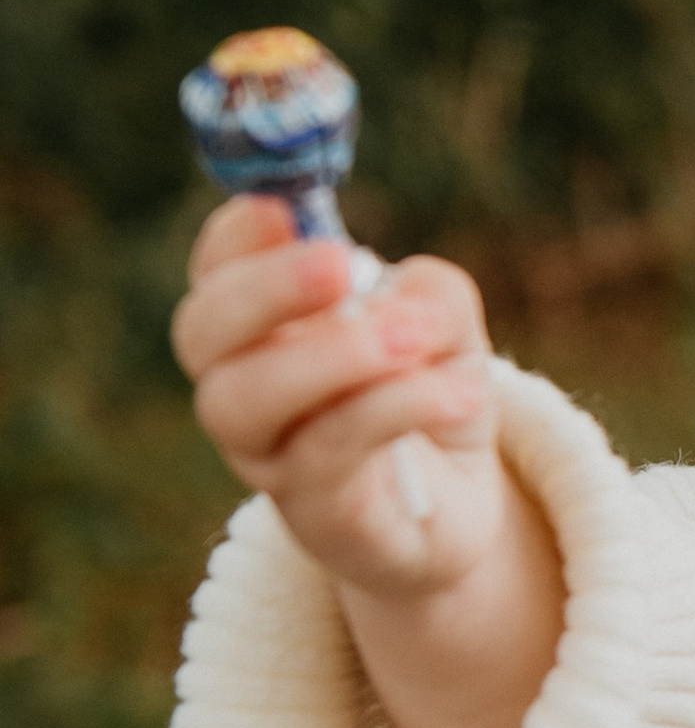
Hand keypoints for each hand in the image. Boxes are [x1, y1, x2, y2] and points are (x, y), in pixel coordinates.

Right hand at [174, 195, 564, 727]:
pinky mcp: (312, 512)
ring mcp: (267, 456)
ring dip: (330, 355)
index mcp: (260, 328)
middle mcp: (241, 389)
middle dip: (268, 287)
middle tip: (340, 264)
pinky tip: (458, 394)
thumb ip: (429, 294)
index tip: (283, 208)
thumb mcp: (446, 332)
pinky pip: (330, 449)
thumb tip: (400, 290)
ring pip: (245, 399)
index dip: (235, 237)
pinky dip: (397, 406)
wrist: (456, 518)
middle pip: (202, 332)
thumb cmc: (429, 401)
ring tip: (412, 338)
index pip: (215, 272)